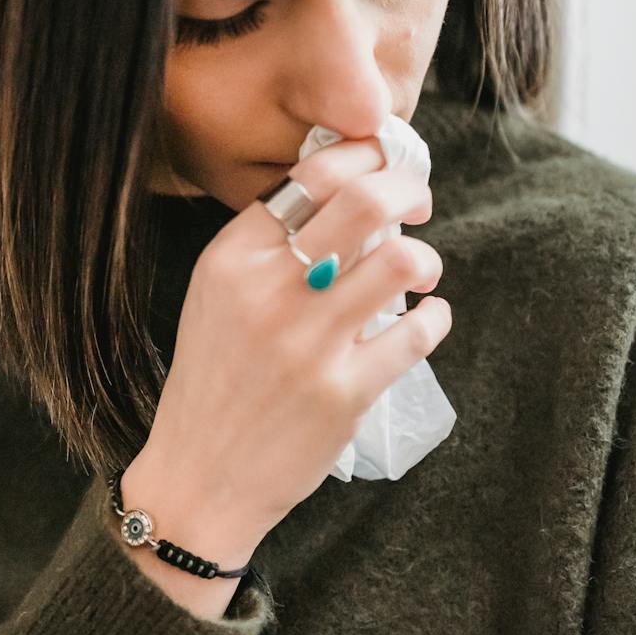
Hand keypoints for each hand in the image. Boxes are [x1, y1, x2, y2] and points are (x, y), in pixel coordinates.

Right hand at [126, 138, 449, 554]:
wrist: (200, 479)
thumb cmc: (215, 380)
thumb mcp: (217, 298)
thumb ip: (269, 247)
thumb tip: (352, 195)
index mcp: (232, 259)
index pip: (312, 175)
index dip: (364, 155)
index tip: (386, 164)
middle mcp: (268, 292)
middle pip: (366, 201)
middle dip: (408, 191)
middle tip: (418, 206)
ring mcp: (308, 344)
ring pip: (400, 261)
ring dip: (424, 259)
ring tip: (421, 273)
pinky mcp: (344, 394)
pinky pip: (417, 334)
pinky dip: (435, 319)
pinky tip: (428, 320)